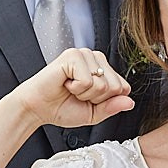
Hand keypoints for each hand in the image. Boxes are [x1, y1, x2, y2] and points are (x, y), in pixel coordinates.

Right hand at [14, 49, 133, 129]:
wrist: (38, 108)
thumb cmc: (62, 107)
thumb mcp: (94, 113)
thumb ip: (112, 107)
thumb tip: (130, 102)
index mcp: (104, 69)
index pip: (123, 88)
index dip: (105, 102)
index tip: (87, 100)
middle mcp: (96, 58)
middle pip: (115, 87)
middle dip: (96, 98)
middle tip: (77, 94)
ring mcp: (85, 54)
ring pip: (103, 85)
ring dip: (85, 94)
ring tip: (70, 89)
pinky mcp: (73, 55)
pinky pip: (88, 81)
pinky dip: (76, 89)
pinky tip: (65, 84)